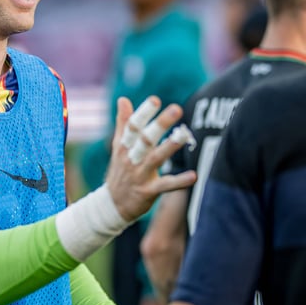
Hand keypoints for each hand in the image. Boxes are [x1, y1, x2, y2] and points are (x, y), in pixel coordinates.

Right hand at [105, 97, 195, 221]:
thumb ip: (123, 123)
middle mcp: (131, 158)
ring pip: (156, 158)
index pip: (133, 126)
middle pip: (145, 138)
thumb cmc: (119, 172)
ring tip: (185, 134)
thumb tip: (123, 98)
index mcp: (124, 146)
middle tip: (176, 109)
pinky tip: (194, 176)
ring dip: (170, 146)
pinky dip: (179, 181)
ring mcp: (140, 175)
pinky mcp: (148, 191)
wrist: (111, 206)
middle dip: (160, 124)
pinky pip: (166, 185)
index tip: (155, 100)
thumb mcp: (118, 147)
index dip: (144, 113)